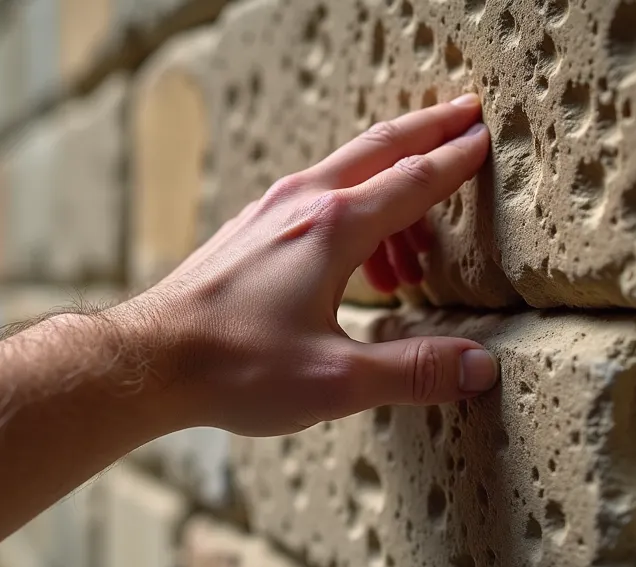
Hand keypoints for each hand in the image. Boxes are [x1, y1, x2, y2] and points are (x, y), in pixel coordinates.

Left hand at [137, 94, 497, 436]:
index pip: (414, 180)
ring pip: (345, 175)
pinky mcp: (248, 230)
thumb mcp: (336, 381)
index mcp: (333, 229)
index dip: (457, 159)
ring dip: (390, 193)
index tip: (487, 137)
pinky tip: (356, 269)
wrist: (147, 361)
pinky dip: (352, 211)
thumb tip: (478, 367)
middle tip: (467, 116)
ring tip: (414, 263)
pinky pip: (314, 198)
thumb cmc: (236, 368)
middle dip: (428, 131)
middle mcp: (301, 204)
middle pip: (379, 149)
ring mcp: (268, 211)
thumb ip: (413, 370)